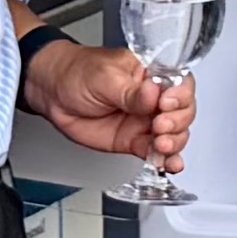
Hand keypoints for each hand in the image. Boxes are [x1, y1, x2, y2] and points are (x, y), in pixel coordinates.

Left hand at [24, 40, 193, 168]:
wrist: (53, 93)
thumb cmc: (78, 73)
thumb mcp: (104, 77)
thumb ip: (130, 91)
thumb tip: (154, 93)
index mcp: (150, 74)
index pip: (180, 83)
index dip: (180, 95)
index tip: (166, 103)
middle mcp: (153, 98)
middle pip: (183, 111)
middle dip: (178, 122)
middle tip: (160, 126)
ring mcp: (145, 121)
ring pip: (175, 134)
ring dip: (174, 143)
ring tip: (161, 145)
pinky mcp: (134, 141)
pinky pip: (157, 153)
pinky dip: (166, 160)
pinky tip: (170, 164)